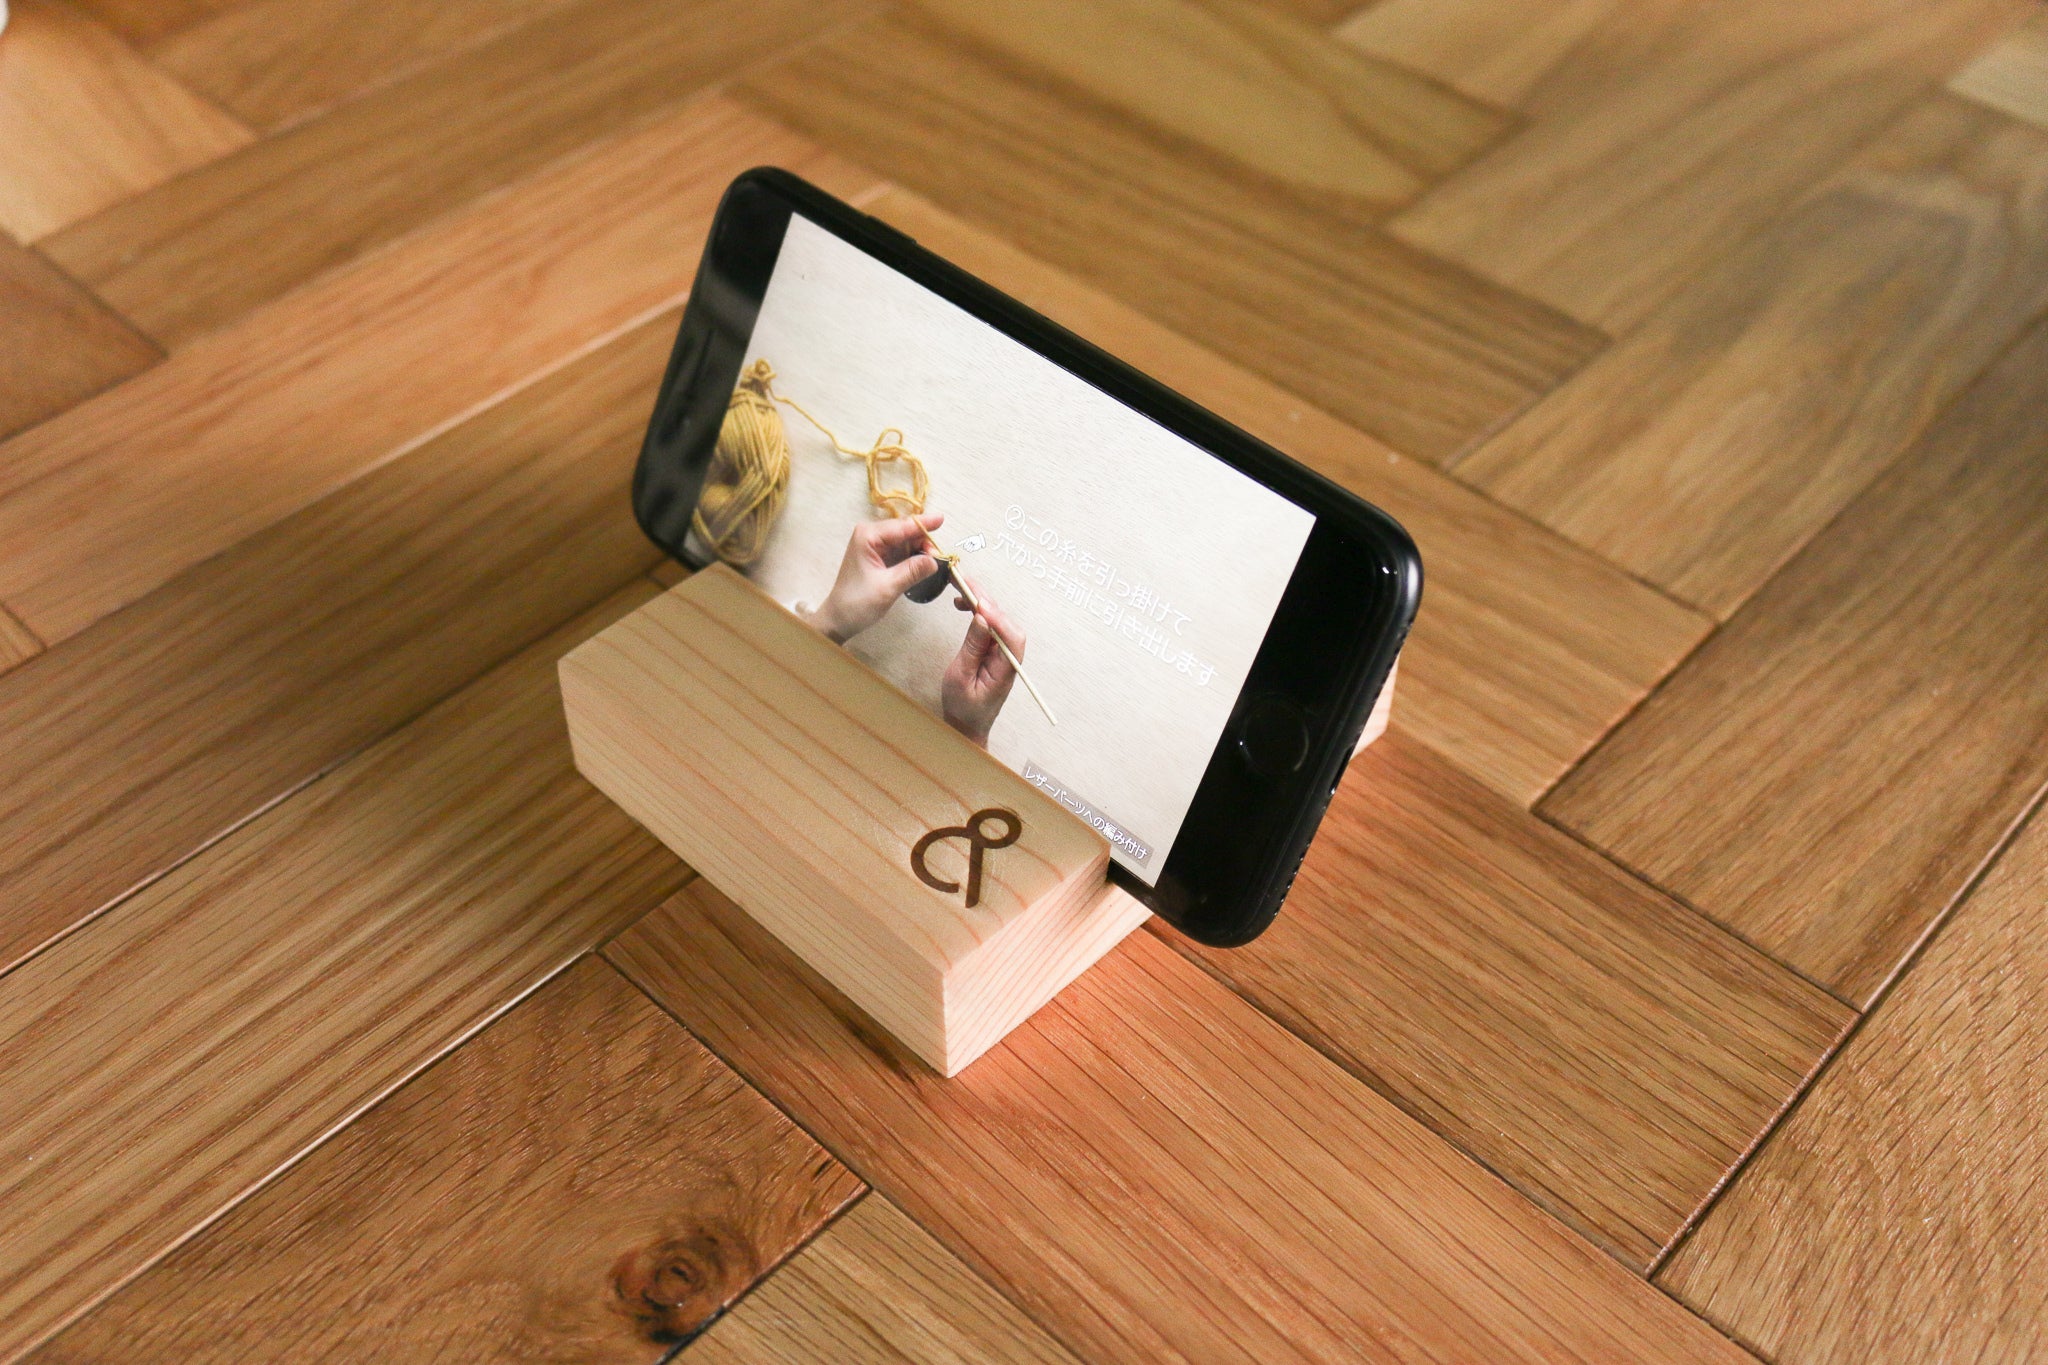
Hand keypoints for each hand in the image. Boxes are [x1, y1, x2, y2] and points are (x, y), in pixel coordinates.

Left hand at [802, 513, 943, 642]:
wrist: (839, 619)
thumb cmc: (857, 603)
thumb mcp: (888, 587)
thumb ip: (912, 571)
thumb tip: (935, 560)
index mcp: (868, 536)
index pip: (902, 526)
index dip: (923, 524)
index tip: (942, 519)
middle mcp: (871, 535)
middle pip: (905, 531)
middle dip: (923, 541)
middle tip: (939, 559)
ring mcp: (875, 545)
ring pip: (906, 541)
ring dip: (920, 550)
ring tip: (932, 564)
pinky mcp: (879, 556)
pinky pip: (902, 551)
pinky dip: (913, 557)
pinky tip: (922, 565)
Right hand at [942, 585, 1023, 746]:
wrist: (967, 726)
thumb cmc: (964, 707)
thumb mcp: (962, 677)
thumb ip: (973, 647)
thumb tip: (982, 618)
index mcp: (1006, 669)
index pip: (1012, 636)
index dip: (998, 617)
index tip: (979, 604)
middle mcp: (1009, 657)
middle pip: (1005, 622)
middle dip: (986, 600)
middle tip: (964, 581)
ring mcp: (1002, 653)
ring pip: (997, 620)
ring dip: (980, 602)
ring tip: (960, 587)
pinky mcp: (993, 650)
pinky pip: (990, 626)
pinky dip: (977, 612)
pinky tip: (963, 604)